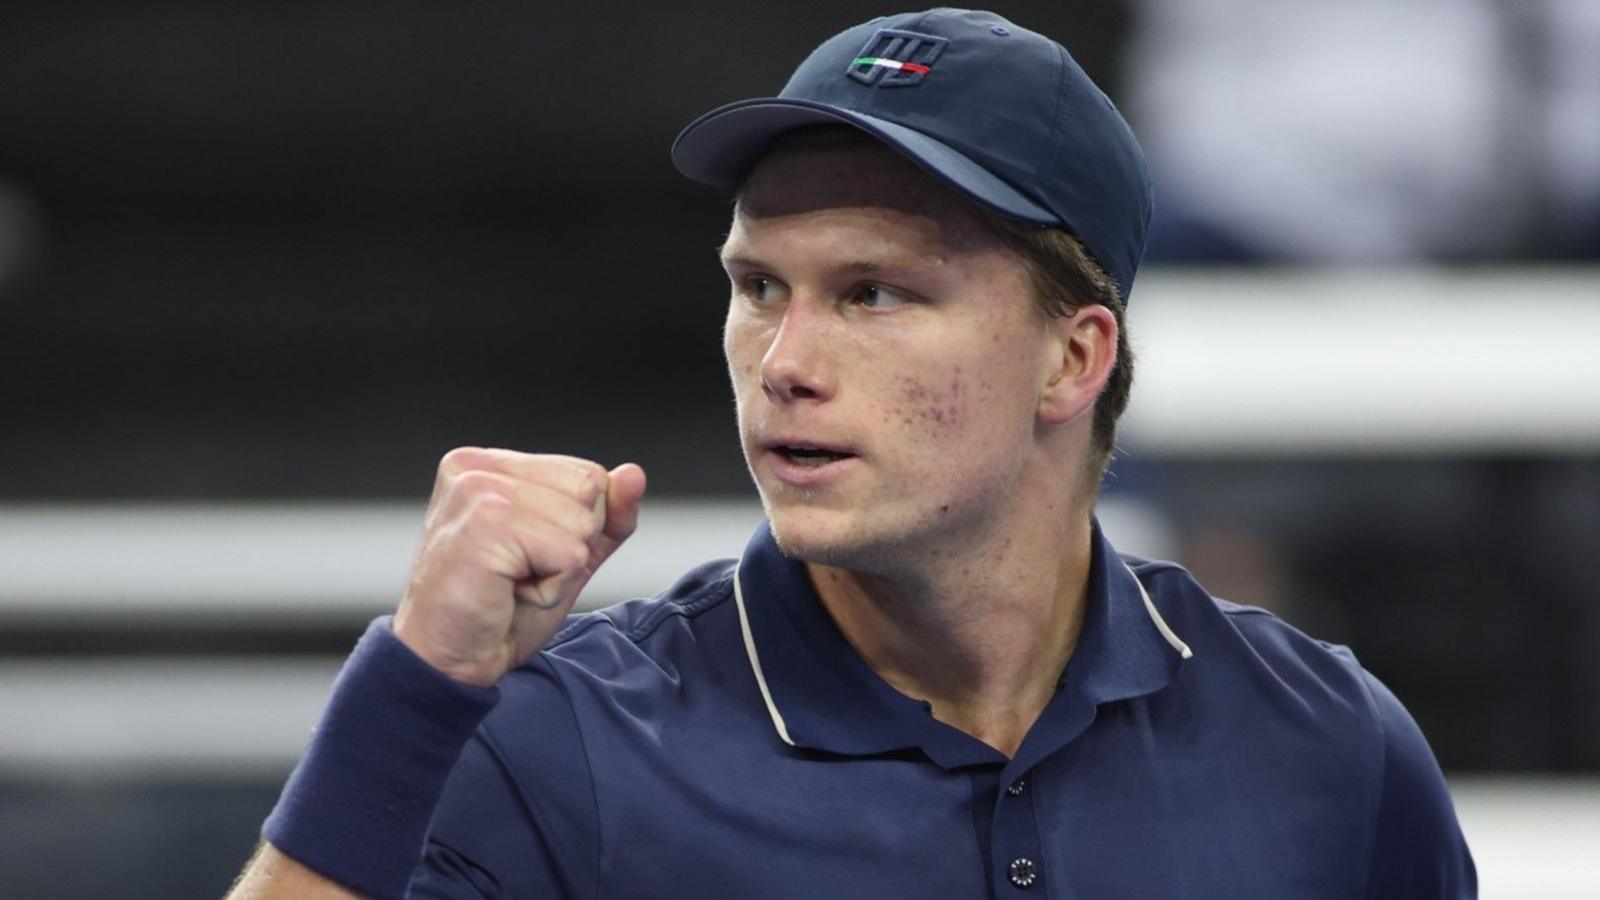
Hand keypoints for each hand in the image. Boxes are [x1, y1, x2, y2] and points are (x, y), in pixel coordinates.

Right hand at [392, 447, 646, 686]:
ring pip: (581, 524)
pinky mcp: (486, 523)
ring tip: (510, 583)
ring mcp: (479, 490)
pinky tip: (507, 593)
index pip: (588, 475)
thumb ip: (606, 516)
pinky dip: (550, 588)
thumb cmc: (498, 609)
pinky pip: (569, 554)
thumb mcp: (566, 556)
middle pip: (589, 491)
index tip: (525, 555)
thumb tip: (634, 475)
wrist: (447, 661)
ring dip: (559, 570)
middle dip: (570, 546)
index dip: (576, 529)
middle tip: (516, 573)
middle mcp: (477, 467)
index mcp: (489, 464)